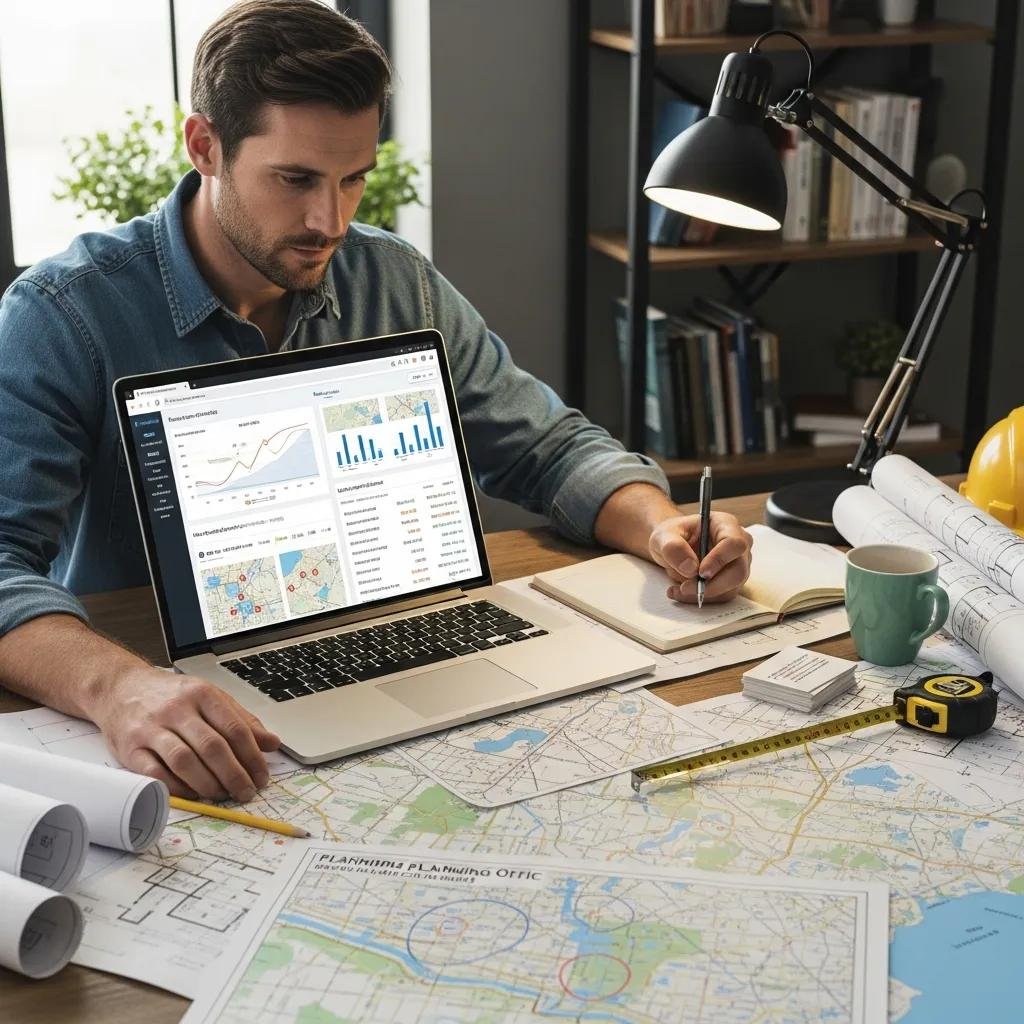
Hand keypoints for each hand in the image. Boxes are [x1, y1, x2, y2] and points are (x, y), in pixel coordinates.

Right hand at [92, 668, 280, 802]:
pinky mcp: (130, 748)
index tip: (261, 776)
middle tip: (246, 792)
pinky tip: (191, 795)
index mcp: (202, 694)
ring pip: (185, 760)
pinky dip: (176, 788)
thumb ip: (241, 720)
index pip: (234, 728)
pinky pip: (155, 773)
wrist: (120, 688)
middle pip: (212, 747)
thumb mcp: (210, 697)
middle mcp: (177, 710)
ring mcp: (151, 728)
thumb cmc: (171, 696)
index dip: (252, 756)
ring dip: (207, 784)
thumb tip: (272, 743)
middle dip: (234, 775)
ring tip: (221, 795)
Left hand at [648, 512, 752, 603]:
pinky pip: (721, 596)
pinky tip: (681, 592)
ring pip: (730, 588)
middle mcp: (738, 544)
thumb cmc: (671, 535)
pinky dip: (701, 598)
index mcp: (725, 524)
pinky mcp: (731, 582)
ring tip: (677, 590)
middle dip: (711, 585)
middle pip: (738, 571)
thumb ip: (673, 547)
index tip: (700, 572)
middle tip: (685, 587)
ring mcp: (738, 564)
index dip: (719, 560)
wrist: (671, 546)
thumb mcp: (663, 536)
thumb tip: (690, 568)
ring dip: (703, 594)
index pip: (734, 544)